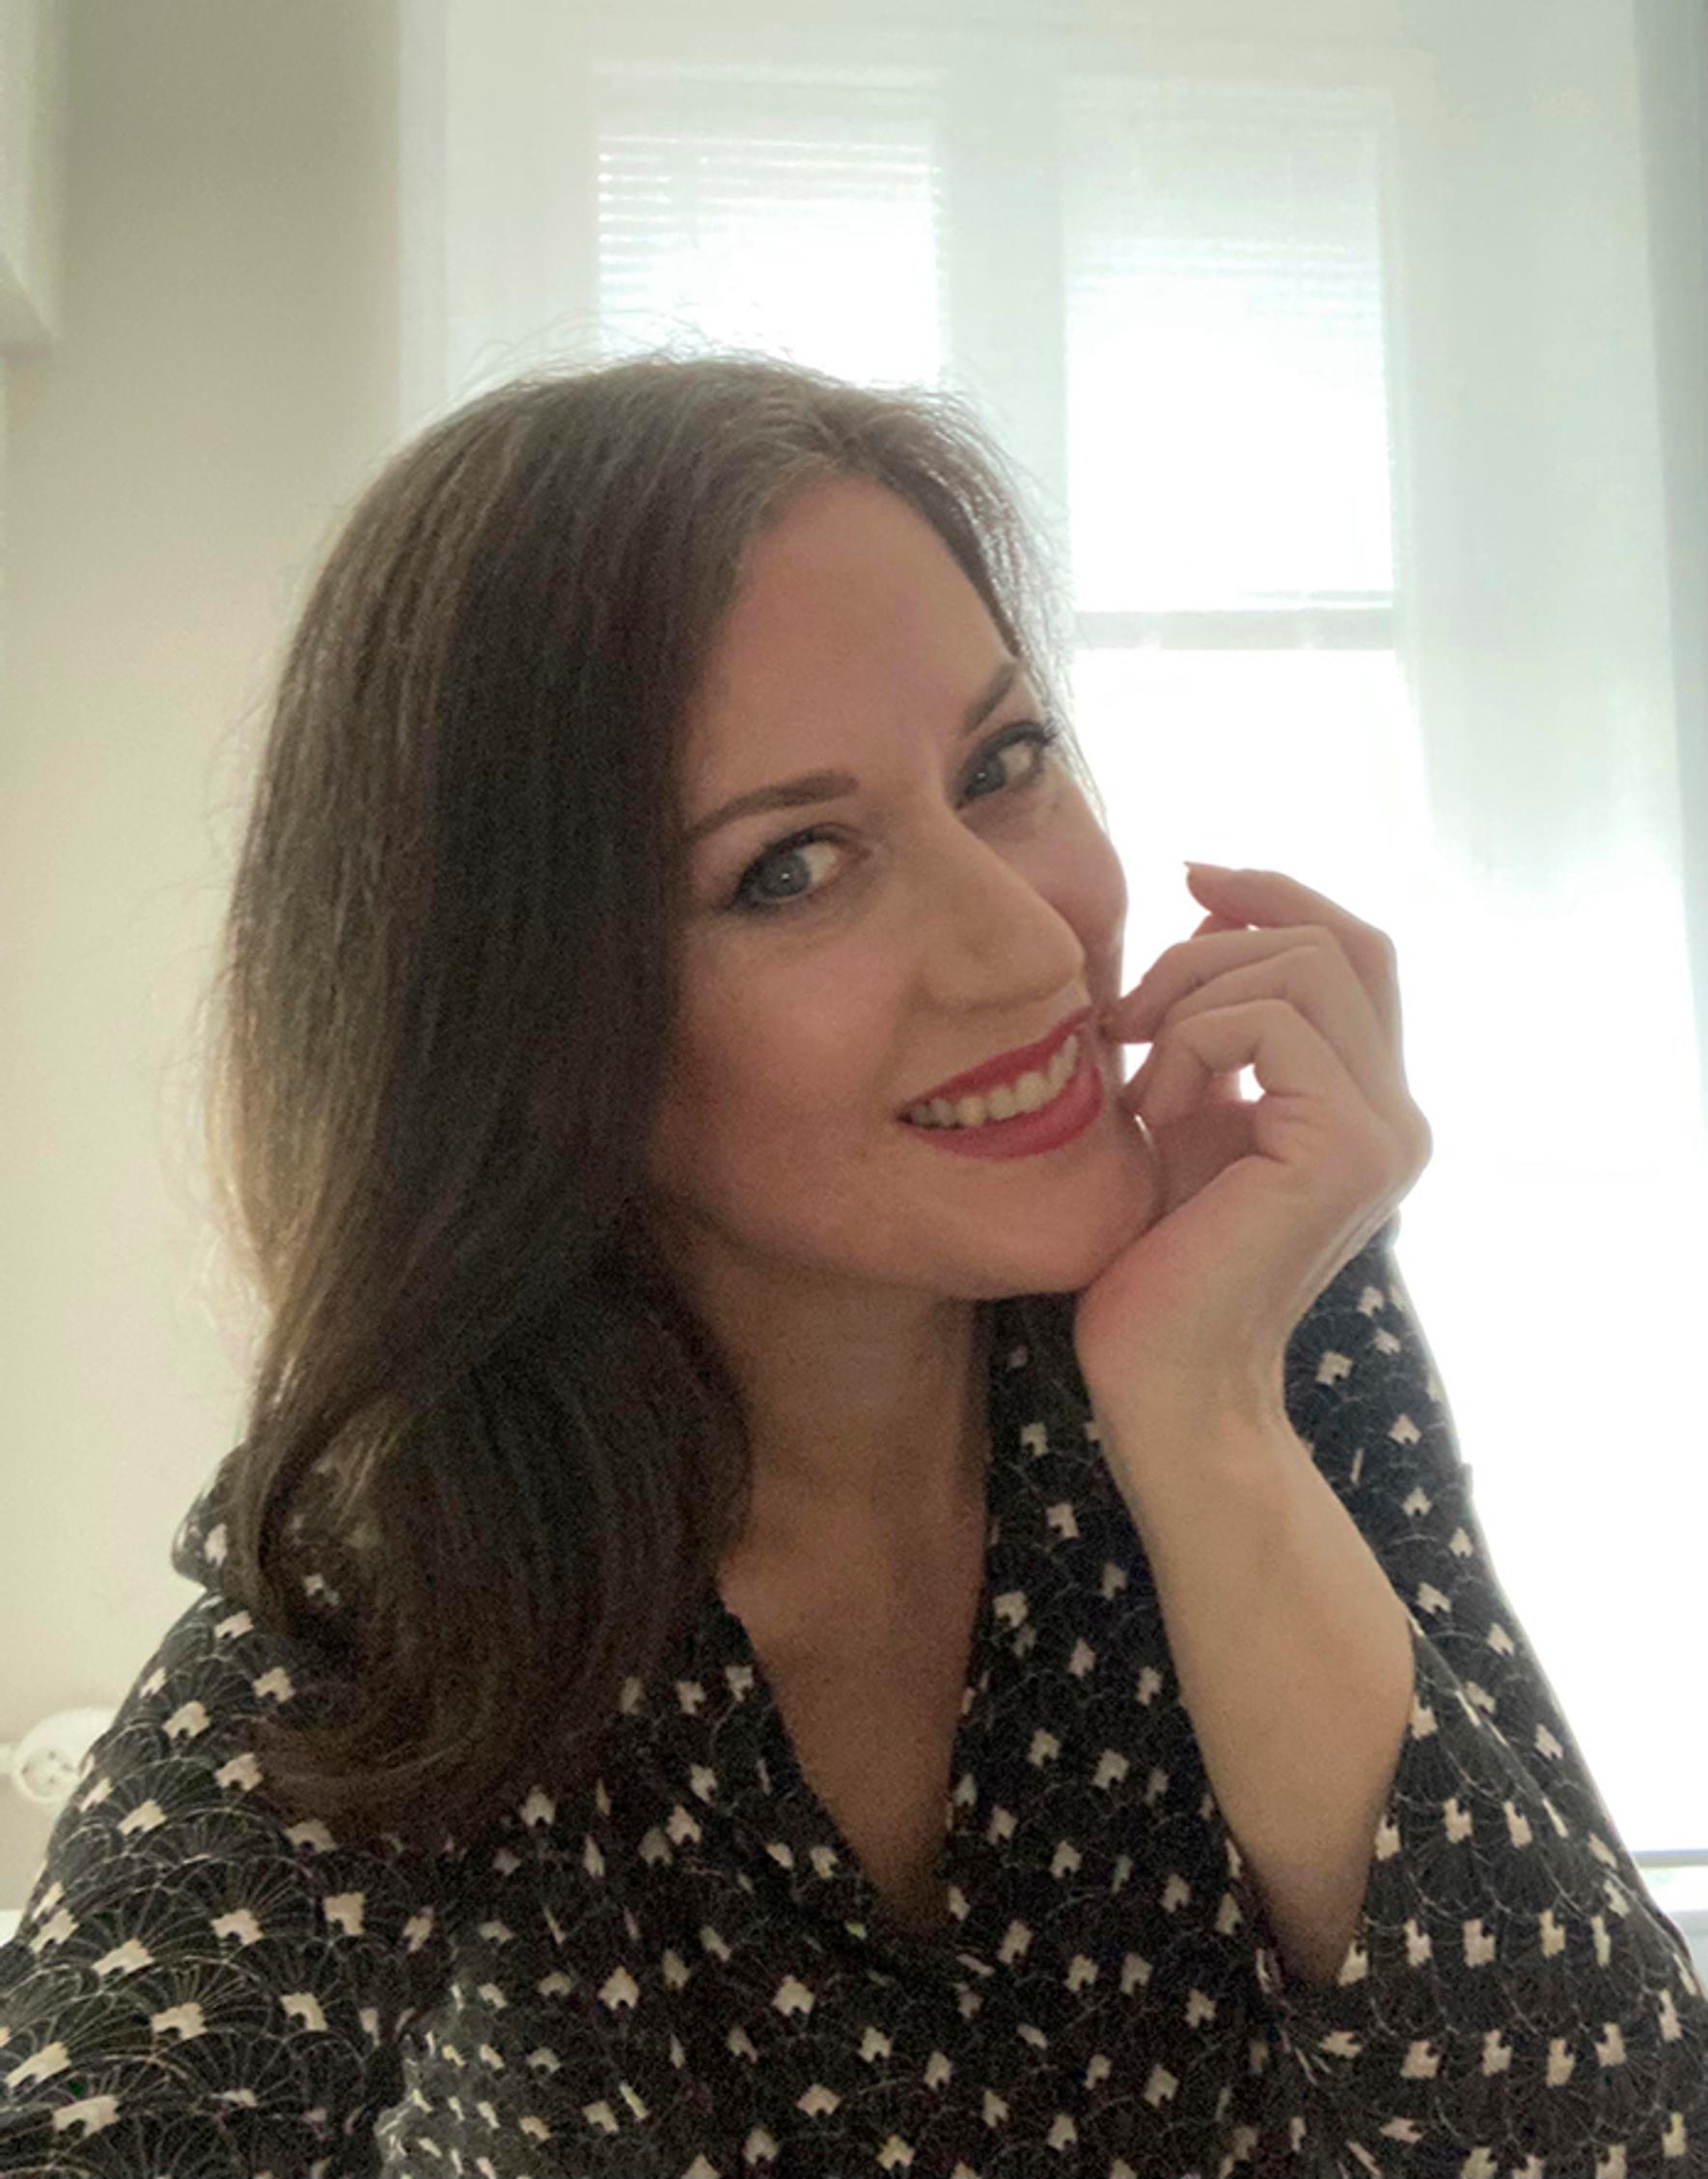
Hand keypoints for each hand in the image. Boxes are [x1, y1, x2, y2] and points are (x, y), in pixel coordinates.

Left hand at [1071, 865, 1432, 1425]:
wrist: (1162, 1378)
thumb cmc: (1154, 1264)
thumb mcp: (1186, 1114)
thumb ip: (1216, 1031)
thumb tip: (1208, 916)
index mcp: (1364, 1103)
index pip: (1354, 949)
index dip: (1278, 892)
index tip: (1190, 875)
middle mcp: (1396, 1113)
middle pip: (1335, 940)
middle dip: (1213, 944)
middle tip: (1127, 1014)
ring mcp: (1384, 1130)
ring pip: (1307, 964)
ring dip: (1196, 994)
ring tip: (1141, 1074)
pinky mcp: (1349, 1145)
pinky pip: (1271, 1023)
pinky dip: (1193, 1042)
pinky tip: (1154, 1112)